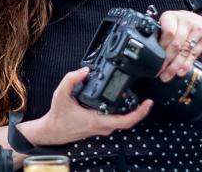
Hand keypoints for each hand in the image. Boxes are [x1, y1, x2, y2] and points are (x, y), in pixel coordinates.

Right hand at [36, 67, 152, 144]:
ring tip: (138, 99)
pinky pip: (116, 121)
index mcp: (96, 120)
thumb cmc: (58, 116)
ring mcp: (102, 128)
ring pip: (122, 122)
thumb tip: (84, 70)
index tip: (148, 103)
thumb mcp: (60, 95)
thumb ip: (71, 79)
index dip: (139, 112)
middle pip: (128, 121)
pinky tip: (123, 103)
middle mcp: (102, 127)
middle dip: (139, 111)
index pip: (124, 120)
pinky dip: (123, 113)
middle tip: (147, 99)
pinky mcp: (100, 127)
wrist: (53, 130)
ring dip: (132, 112)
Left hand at [157, 10, 201, 81]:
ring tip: (166, 76)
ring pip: (184, 52)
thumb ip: (159, 34)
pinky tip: (179, 72)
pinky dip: (185, 66)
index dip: (161, 46)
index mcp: (171, 16)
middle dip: (166, 59)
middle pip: (176, 44)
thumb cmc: (176, 24)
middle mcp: (186, 22)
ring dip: (174, 66)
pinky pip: (192, 56)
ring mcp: (197, 31)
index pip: (168, 32)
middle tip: (158, 71)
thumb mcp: (167, 23)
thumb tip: (149, 50)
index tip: (155, 57)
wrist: (198, 22)